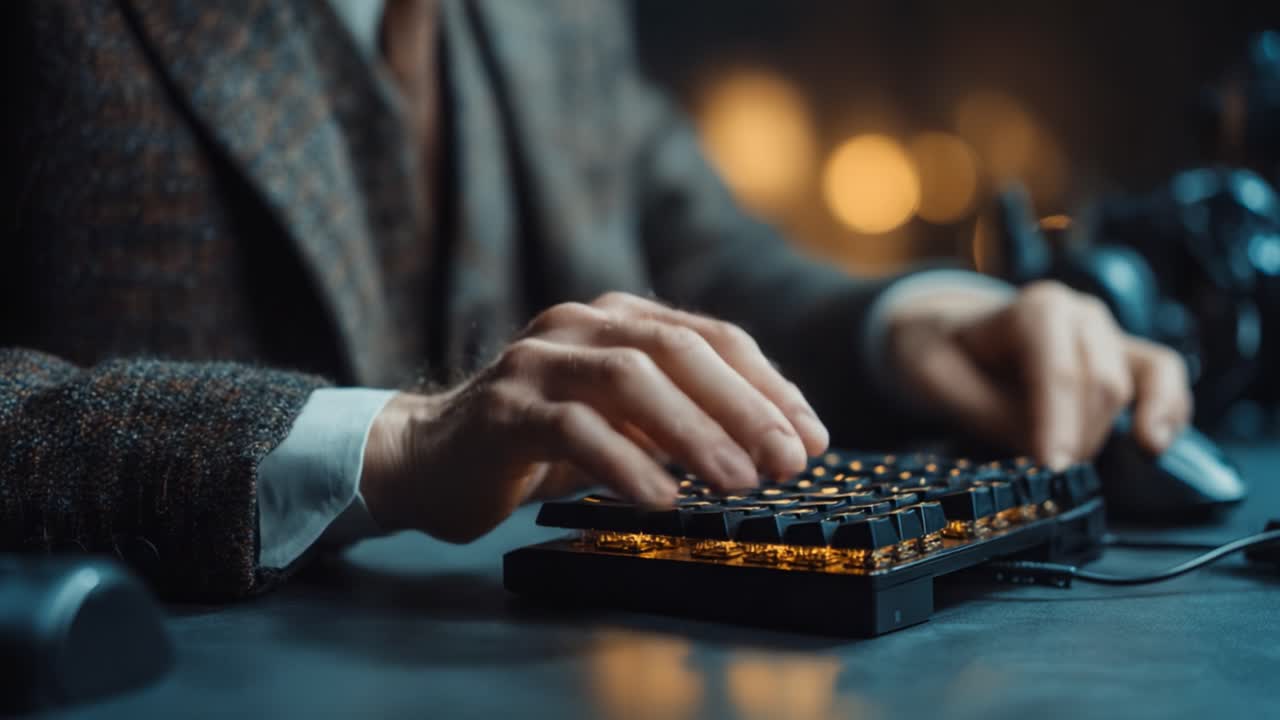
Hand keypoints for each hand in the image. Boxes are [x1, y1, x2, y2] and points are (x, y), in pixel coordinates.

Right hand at [359, 292, 827, 541]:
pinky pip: (574, 428)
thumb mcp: (623, 421)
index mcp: (619, 318)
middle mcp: (580, 324)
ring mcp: (538, 361)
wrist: (431, 458)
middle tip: (789, 461)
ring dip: (694, 432)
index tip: (812, 437)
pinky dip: (625, 463)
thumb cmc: (541, 443)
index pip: (711, 338)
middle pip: (678, 350)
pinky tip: (662, 499)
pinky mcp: (503, 407)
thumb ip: (681, 416)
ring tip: (740, 482)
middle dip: (744, 407)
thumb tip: (772, 444)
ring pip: (629, 379)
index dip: (768, 386)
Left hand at [886, 280, 1192, 468]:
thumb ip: (992, 416)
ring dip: (1115, 432)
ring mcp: (1106, 334)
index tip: (1052, 469)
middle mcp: (1080, 315)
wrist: (946, 335)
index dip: (1060, 424)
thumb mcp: (939, 383)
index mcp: (1034, 310)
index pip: (1060, 372)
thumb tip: (1041, 457)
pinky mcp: (1121, 358)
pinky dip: (1169, 409)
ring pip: (1140, 383)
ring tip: (1087, 467)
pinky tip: (1155, 444)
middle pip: (1102, 384)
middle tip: (1042, 474)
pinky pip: (1164, 377)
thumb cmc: (942, 355)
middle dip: (1078, 436)